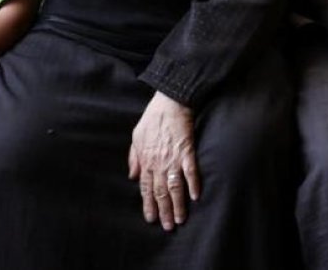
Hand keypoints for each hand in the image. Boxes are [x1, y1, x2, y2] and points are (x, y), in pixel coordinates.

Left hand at [128, 92, 199, 230]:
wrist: (169, 102)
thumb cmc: (152, 118)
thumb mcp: (136, 136)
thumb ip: (134, 158)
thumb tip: (132, 176)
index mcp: (146, 160)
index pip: (146, 188)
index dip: (149, 204)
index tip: (151, 218)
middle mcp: (158, 163)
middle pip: (160, 192)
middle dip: (164, 211)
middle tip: (167, 226)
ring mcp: (173, 158)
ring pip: (175, 187)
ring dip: (178, 204)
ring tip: (180, 219)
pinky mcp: (187, 151)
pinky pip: (190, 171)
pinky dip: (193, 185)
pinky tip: (195, 197)